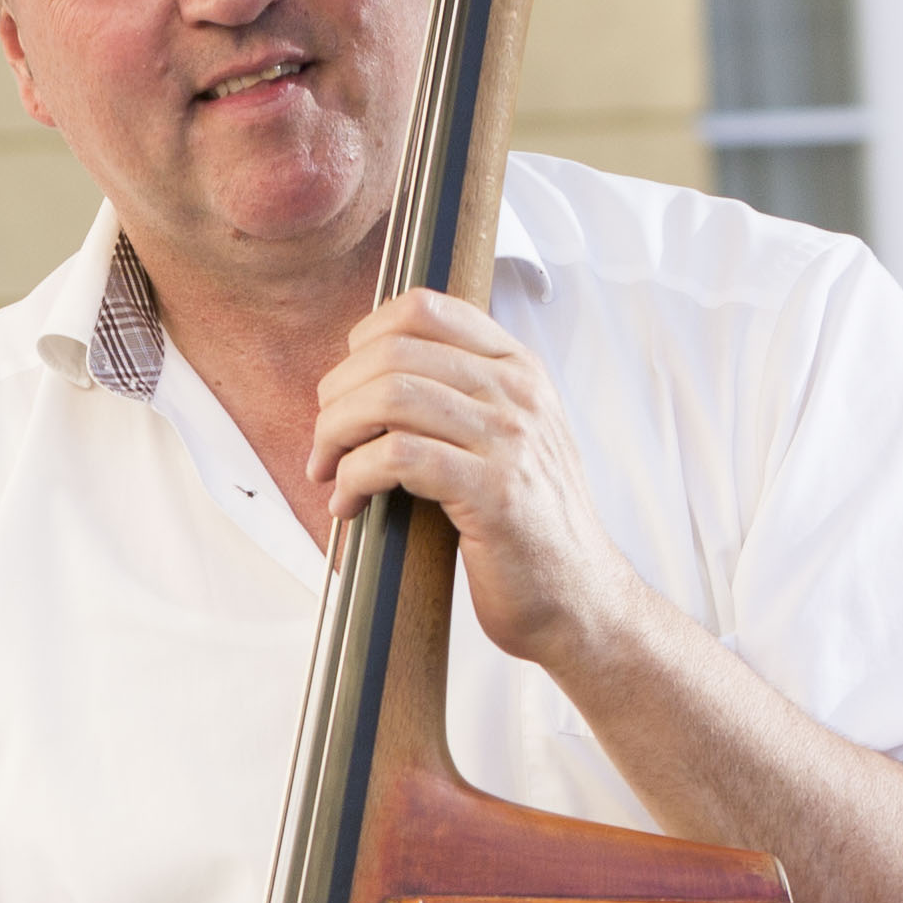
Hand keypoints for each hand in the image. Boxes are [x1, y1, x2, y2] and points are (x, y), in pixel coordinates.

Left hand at [311, 289, 658, 682]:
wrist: (577, 595)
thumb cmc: (526, 522)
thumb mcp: (505, 437)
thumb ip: (458, 396)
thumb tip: (370, 377)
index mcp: (517, 367)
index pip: (424, 308)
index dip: (363, 341)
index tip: (345, 389)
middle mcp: (517, 392)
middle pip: (393, 353)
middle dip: (336, 398)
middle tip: (325, 442)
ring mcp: (509, 439)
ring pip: (389, 398)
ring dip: (336, 435)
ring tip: (328, 471)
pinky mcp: (493, 492)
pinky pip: (397, 457)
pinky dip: (355, 478)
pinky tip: (350, 503)